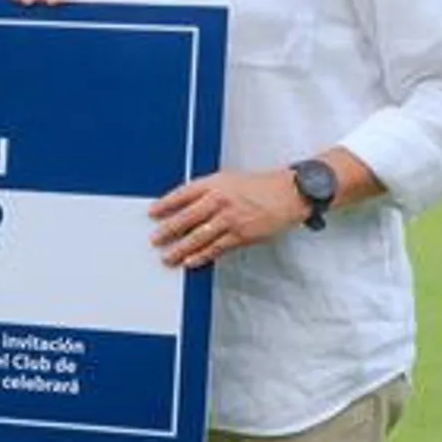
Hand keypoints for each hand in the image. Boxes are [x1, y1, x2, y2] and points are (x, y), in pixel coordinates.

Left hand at [150, 169, 308, 267]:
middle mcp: (219, 200)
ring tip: (167, 257)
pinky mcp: (241, 235)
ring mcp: (230, 219)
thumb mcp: (228, 179)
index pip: (182, 194)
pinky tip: (190, 261)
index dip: (165, 204)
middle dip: (167, 230)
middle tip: (154, 239)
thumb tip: (185, 205)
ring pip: (198, 236)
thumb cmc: (259, 186)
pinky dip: (201, 256)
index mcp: (214, 183)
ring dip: (180, 248)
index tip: (152, 212)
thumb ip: (207, 191)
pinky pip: (216, 248)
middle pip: (186, 217)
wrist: (289, 193)